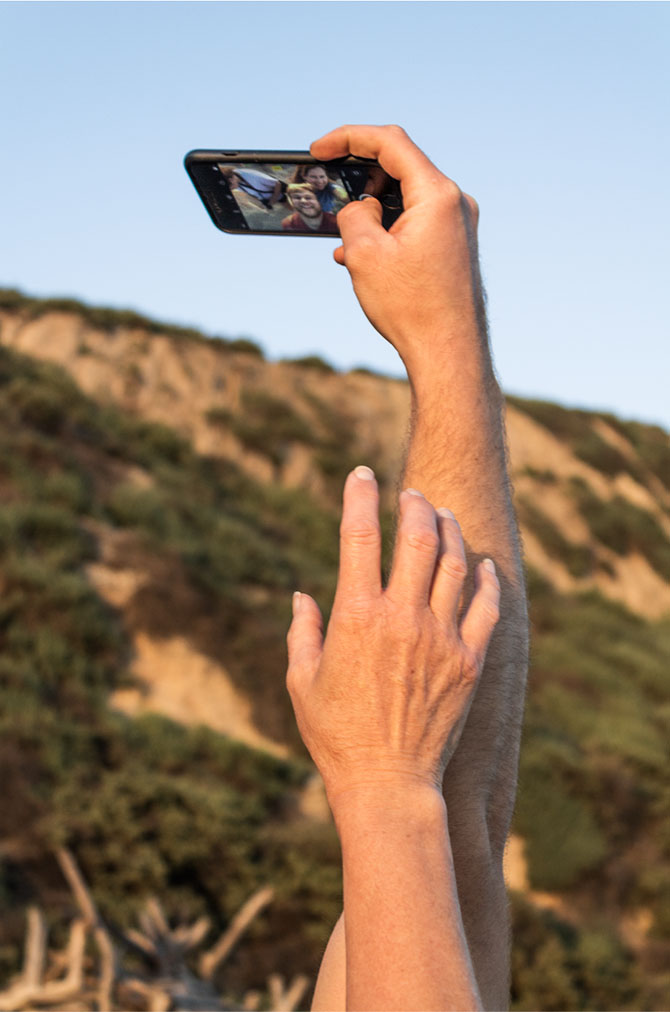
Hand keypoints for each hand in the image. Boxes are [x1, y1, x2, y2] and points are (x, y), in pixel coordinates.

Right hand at [286, 466, 499, 815]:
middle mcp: (402, 617)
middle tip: (410, 494)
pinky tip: (482, 563)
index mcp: (356, 616)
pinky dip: (486, 577)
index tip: (360, 474)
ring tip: (442, 515)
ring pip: (455, 562)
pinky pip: (487, 604)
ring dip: (449, 529)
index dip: (359, 496)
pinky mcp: (469, 660)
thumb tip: (302, 596)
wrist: (388, 784)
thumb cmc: (336, 735)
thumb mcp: (301, 681)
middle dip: (414, 504)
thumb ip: (302, 631)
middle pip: (417, 536)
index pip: (358, 535)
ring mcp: (441, 637)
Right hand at [310, 125, 483, 372]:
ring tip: (342, 237)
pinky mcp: (456, 247)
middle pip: (400, 168)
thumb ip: (354, 216)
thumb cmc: (413, 308)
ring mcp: (459, 226)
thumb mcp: (364, 255)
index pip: (390, 143)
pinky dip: (387, 230)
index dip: (349, 138)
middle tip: (330, 192)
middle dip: (359, 179)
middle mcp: (456, 204)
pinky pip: (415, 224)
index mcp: (438, 195)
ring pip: (405, 200)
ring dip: (370, 211)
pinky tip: (361, 255)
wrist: (449, 354)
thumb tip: (360, 209)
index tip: (319, 149)